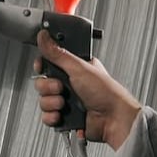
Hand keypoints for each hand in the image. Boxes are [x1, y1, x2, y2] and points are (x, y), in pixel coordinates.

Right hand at [34, 30, 141, 149]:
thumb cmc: (106, 92)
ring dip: (52, 103)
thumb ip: (58, 53)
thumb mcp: (79, 67)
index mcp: (74, 68)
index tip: (42, 67)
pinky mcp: (64, 117)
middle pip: (42, 83)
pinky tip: (62, 114)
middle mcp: (70, 84)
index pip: (49, 63)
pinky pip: (46, 117)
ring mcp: (67, 101)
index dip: (42, 66)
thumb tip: (44, 36)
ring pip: (43, 100)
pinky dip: (52, 117)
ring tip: (66, 103)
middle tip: (61, 87)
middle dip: (48, 87)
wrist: (114, 119)